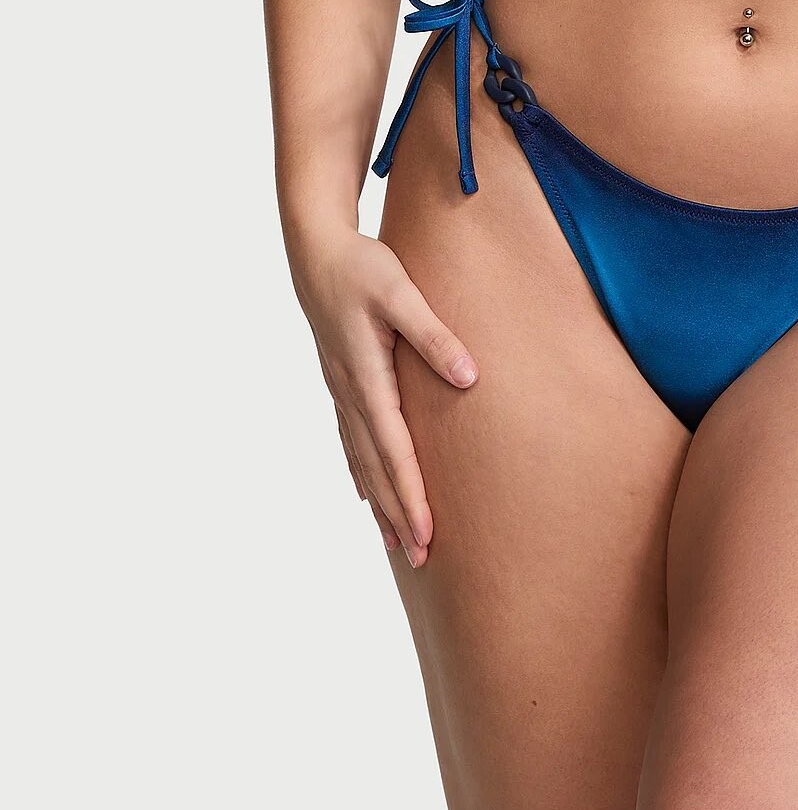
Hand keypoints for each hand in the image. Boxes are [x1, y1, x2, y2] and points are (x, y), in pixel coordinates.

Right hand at [289, 223, 479, 567]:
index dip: (410, 494)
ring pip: (362, 460)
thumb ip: (435, 335)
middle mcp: (350, 393)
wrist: (316, 251)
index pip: (394, 450)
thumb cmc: (363, 268)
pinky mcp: (341, 382)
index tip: (426, 532)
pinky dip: (362, 472)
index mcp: (366, 377)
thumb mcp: (402, 294)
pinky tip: (365, 492)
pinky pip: (351, 440)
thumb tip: (469, 377)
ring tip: (397, 542)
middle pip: (376, 467)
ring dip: (380, 502)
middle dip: (398, 514)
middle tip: (421, 558)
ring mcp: (341, 391)